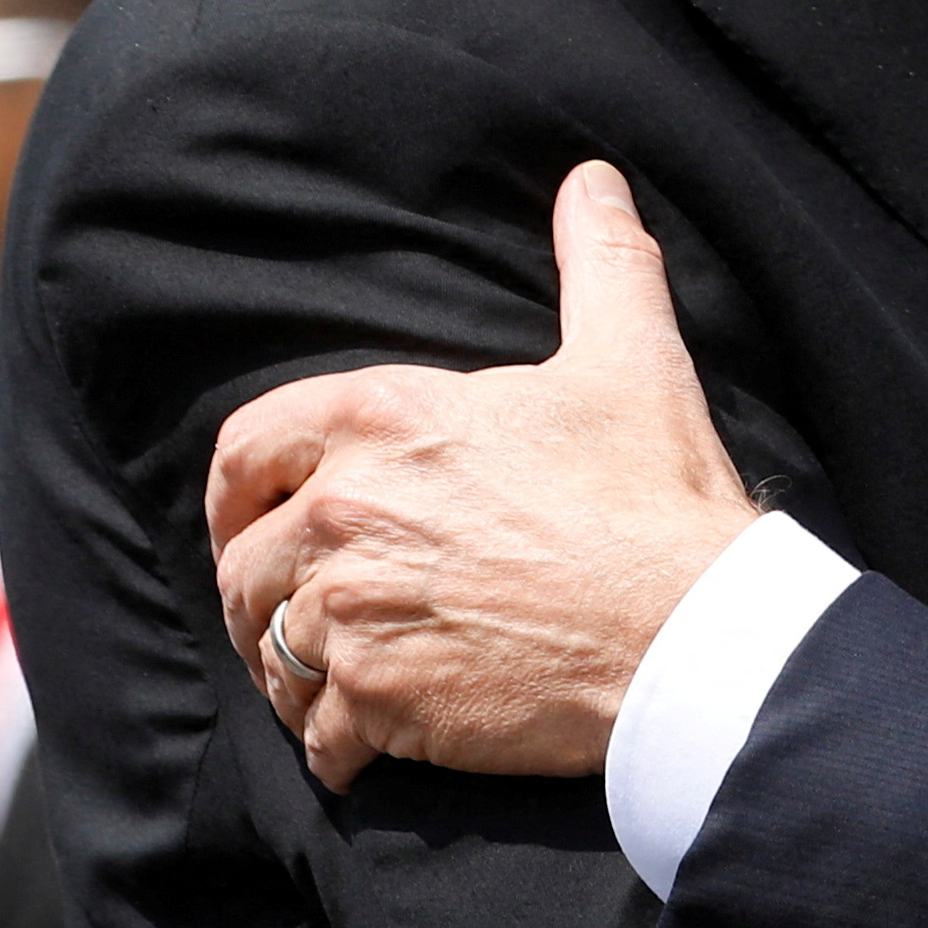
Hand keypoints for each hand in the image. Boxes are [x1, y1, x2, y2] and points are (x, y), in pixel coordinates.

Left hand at [210, 163, 753, 790]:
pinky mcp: (377, 702)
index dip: (237, 491)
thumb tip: (592, 181)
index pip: (248, 449)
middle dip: (259, 591)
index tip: (248, 519)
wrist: (690, 632)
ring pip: (272, 650)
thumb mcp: (630, 359)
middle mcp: (345, 511)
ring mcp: (353, 611)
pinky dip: (332, 746)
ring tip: (325, 684)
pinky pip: (315, 737)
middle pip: (245, 563)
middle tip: (291, 616)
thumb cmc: (656, 496)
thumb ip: (600, 262)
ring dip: (291, 670)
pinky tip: (365, 746)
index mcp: (383, 418)